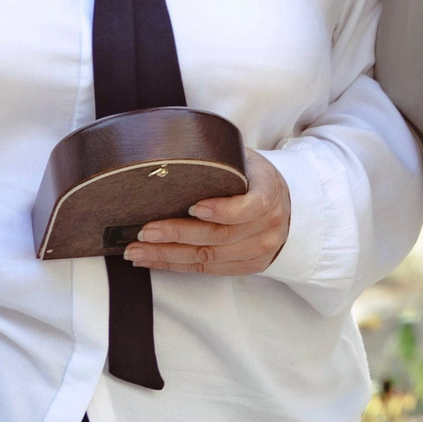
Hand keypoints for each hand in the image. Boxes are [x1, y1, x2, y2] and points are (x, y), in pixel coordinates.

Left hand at [128, 150, 292, 275]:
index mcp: (271, 191)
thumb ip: (221, 160)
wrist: (285, 204)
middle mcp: (270, 225)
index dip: (222, 210)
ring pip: (209, 258)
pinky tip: (154, 259)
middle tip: (146, 231)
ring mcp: (261, 249)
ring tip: (137, 250)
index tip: (193, 207)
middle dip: (178, 234)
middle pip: (220, 236)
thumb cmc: (254, 178)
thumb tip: (173, 150)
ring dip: (169, 255)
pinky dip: (177, 266)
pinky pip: (208, 270)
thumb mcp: (246, 160)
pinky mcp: (249, 266)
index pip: (251, 206)